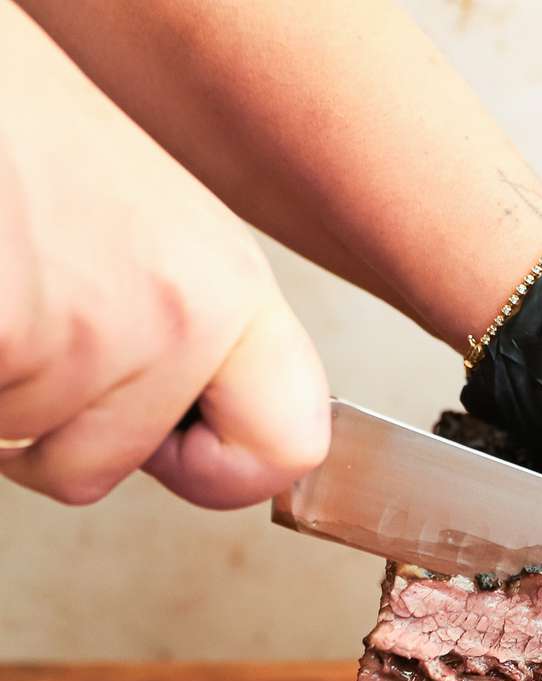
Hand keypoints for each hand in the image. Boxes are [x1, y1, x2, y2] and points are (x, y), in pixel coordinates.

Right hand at [0, 2, 328, 507]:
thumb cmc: (24, 128)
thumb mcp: (148, 221)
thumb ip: (184, 323)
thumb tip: (195, 418)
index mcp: (229, 284)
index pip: (290, 447)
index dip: (219, 467)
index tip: (177, 437)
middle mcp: (181, 312)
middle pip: (105, 470)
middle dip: (46, 424)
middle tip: (29, 318)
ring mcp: (89, 331)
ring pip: (23, 449)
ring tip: (5, 278)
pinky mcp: (5, 336)